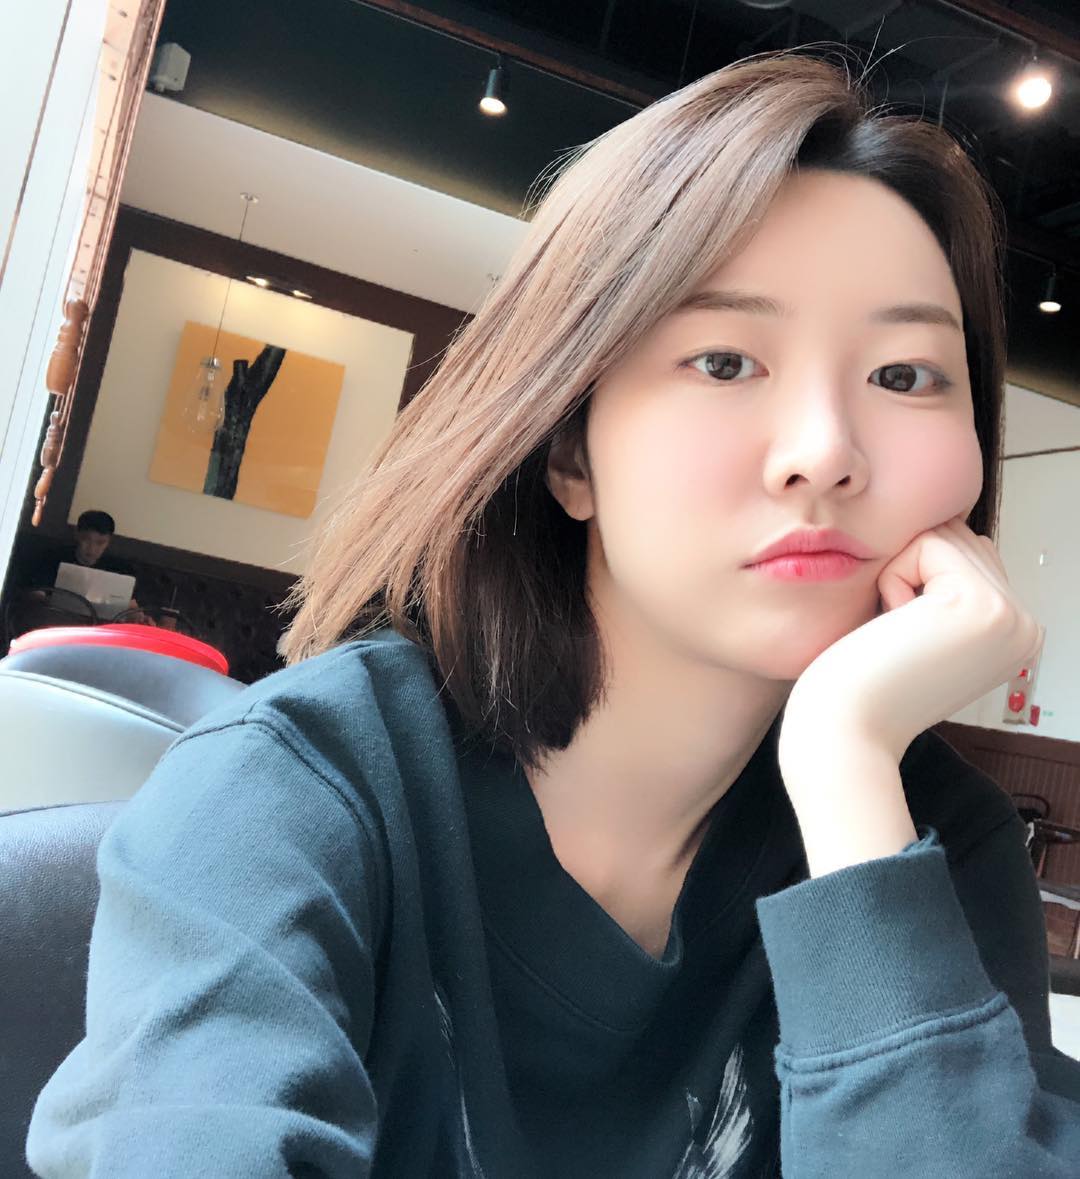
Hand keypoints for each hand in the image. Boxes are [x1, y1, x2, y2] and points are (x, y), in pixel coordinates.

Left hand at [780, 516, 1044, 770]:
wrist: (846, 732)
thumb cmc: (861, 684)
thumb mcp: (922, 630)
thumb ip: (948, 585)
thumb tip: (953, 529)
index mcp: (1014, 633)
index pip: (966, 557)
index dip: (916, 582)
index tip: (904, 642)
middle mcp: (1024, 625)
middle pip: (957, 540)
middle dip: (909, 574)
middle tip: (897, 639)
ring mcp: (1012, 616)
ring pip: (942, 538)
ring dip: (899, 577)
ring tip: (896, 634)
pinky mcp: (982, 604)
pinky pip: (925, 544)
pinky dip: (892, 580)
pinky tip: (892, 629)